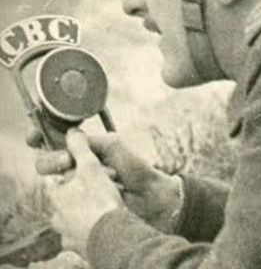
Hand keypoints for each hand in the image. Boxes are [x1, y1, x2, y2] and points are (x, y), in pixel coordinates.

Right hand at [28, 128, 182, 232]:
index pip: (51, 141)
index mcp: (81, 148)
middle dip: (53, 160)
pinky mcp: (79, 205)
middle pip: (45, 162)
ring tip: (106, 176)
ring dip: (77, 177)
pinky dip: (83, 193)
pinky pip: (64, 201)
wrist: (148, 194)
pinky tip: (105, 189)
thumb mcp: (111, 145)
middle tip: (69, 161)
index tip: (34, 136)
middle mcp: (74, 166)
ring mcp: (75, 186)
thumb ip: (87, 141)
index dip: (38, 137)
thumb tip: (68, 133)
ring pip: (54, 183)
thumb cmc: (133, 167)